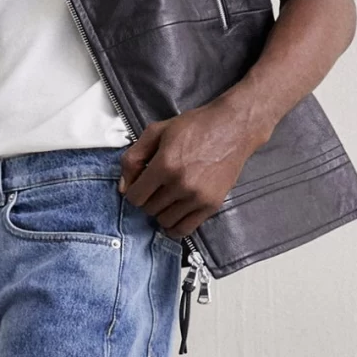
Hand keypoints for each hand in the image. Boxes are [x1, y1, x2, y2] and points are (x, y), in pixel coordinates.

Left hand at [116, 98, 262, 235]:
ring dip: (162, 212)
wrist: (233, 128)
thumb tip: (123, 187)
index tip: (140, 185)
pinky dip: (175, 226)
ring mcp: (198, 197)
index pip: (135, 197)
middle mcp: (181, 184)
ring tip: (168, 197)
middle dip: (148, 200)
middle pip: (149, 209)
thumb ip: (133, 157)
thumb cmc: (196, 126)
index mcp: (165, 165)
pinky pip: (185, 229)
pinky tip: (174, 214)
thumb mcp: (157, 131)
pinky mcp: (212, 205)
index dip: (133, 192)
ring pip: (165, 221)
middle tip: (157, 187)